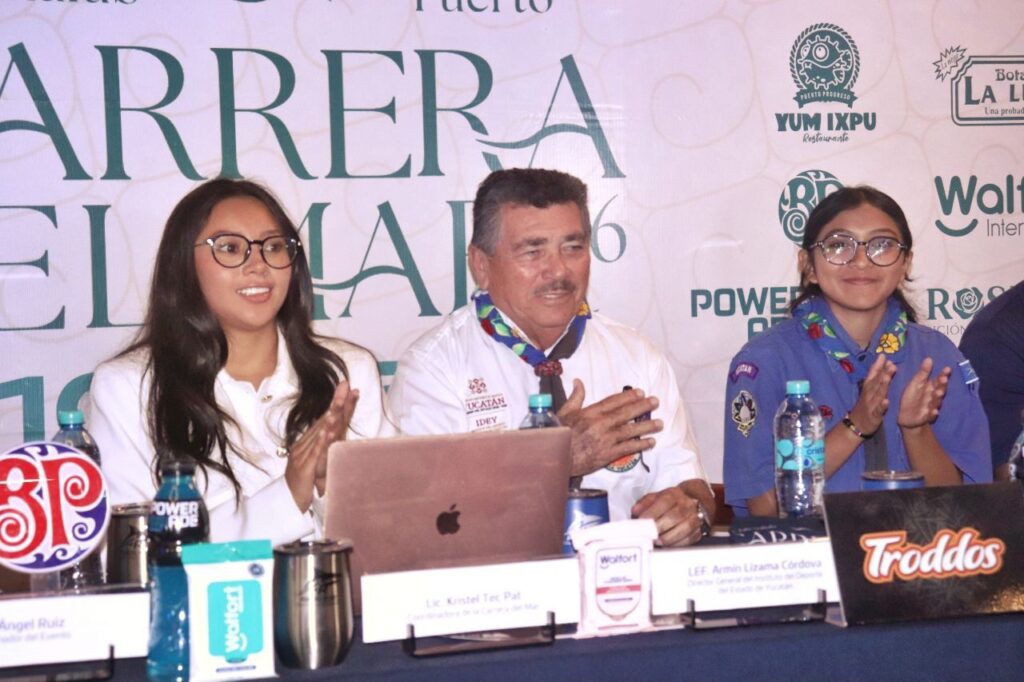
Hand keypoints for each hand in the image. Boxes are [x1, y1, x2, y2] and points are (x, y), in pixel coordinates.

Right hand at [284, 381, 358, 512]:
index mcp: (307, 442)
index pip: (325, 418)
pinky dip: (321, 441)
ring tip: (339, 403)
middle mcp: (304, 444)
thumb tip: (334, 432)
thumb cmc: (303, 482)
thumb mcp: (315, 462)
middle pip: (323, 420)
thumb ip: (324, 447)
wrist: (286, 502)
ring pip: (318, 433)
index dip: (338, 403)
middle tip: (346, 384)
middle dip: (336, 402)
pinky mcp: (304, 468)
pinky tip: (329, 431)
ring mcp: (302, 455)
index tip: (350, 388)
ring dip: (330, 417)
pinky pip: (314, 453)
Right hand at [556, 379, 661, 476]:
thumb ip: (575, 397)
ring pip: (630, 431)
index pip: (613, 401)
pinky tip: (651, 442)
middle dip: (642, 407)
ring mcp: (605, 440)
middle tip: (655, 402)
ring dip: (646, 426)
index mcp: (590, 413)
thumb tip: (578, 381)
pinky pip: (628, 448)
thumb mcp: (565, 412)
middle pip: (626, 413)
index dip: (628, 396)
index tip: (640, 392)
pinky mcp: (607, 454)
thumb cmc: (558, 434)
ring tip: (659, 423)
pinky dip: (640, 445)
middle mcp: (600, 424)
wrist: (556, 458)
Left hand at [631, 486, 704, 546]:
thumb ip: (643, 504)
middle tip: (647, 534)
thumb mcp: (654, 497)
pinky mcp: (698, 531)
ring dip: (667, 537)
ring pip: (683, 528)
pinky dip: (676, 543)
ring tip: (656, 541)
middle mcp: (687, 504)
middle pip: (674, 516)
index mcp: (674, 494)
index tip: (641, 521)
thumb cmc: (668, 502)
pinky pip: (689, 539)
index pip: (664, 502)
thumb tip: (635, 512)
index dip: (652, 512)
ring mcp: (695, 517)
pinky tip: (667, 545)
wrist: (690, 502)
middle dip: (658, 527)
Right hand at [847, 354, 895, 435]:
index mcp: (868, 388)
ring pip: (877, 394)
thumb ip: (875, 377)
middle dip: (882, 373)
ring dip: (882, 385)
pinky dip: (882, 406)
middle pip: (876, 382)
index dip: (877, 366)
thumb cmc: (865, 405)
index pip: (872, 375)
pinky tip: (886, 402)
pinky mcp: (873, 416)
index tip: (883, 356)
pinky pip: (878, 410)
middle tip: (891, 364)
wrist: (856, 425)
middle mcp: (868, 394)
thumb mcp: (868, 391)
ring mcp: (871, 405)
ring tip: (888, 377)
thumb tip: (882, 363)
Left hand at [898, 357, 950, 429]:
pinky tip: (934, 411)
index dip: (943, 374)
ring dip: (938, 397)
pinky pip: (930, 415)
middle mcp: (933, 396)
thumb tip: (929, 358)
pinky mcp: (926, 417)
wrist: (907, 417)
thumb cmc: (912, 398)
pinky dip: (932, 413)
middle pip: (939, 389)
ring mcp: (931, 406)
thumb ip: (923, 373)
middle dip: (942, 385)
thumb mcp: (916, 383)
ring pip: (936, 401)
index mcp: (930, 387)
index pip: (938, 380)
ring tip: (939, 392)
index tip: (947, 368)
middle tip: (944, 379)